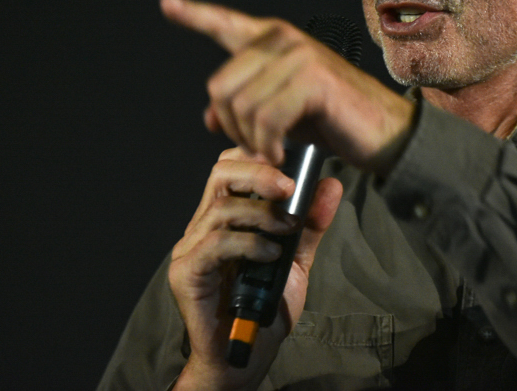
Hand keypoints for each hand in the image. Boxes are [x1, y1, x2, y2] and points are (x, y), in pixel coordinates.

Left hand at [160, 0, 414, 174]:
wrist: (385, 134)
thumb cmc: (334, 123)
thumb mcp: (281, 116)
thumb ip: (245, 109)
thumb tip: (208, 116)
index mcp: (274, 41)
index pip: (225, 24)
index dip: (194, 14)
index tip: (167, 4)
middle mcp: (283, 40)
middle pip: (220, 86)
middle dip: (231, 126)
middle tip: (255, 147)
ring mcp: (298, 55)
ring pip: (240, 106)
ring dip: (251, 140)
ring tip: (272, 153)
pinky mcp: (312, 78)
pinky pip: (265, 119)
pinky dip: (266, 145)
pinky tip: (279, 156)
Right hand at [169, 147, 342, 390]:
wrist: (242, 360)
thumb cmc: (264, 310)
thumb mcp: (296, 261)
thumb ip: (309, 226)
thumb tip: (331, 185)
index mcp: (224, 218)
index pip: (230, 167)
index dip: (258, 158)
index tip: (294, 166)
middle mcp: (202, 227)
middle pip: (220, 174)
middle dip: (258, 173)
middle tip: (290, 187)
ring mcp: (189, 249)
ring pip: (221, 209)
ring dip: (261, 214)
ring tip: (287, 230)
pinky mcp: (186, 273)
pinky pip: (214, 244)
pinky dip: (248, 243)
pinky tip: (271, 255)